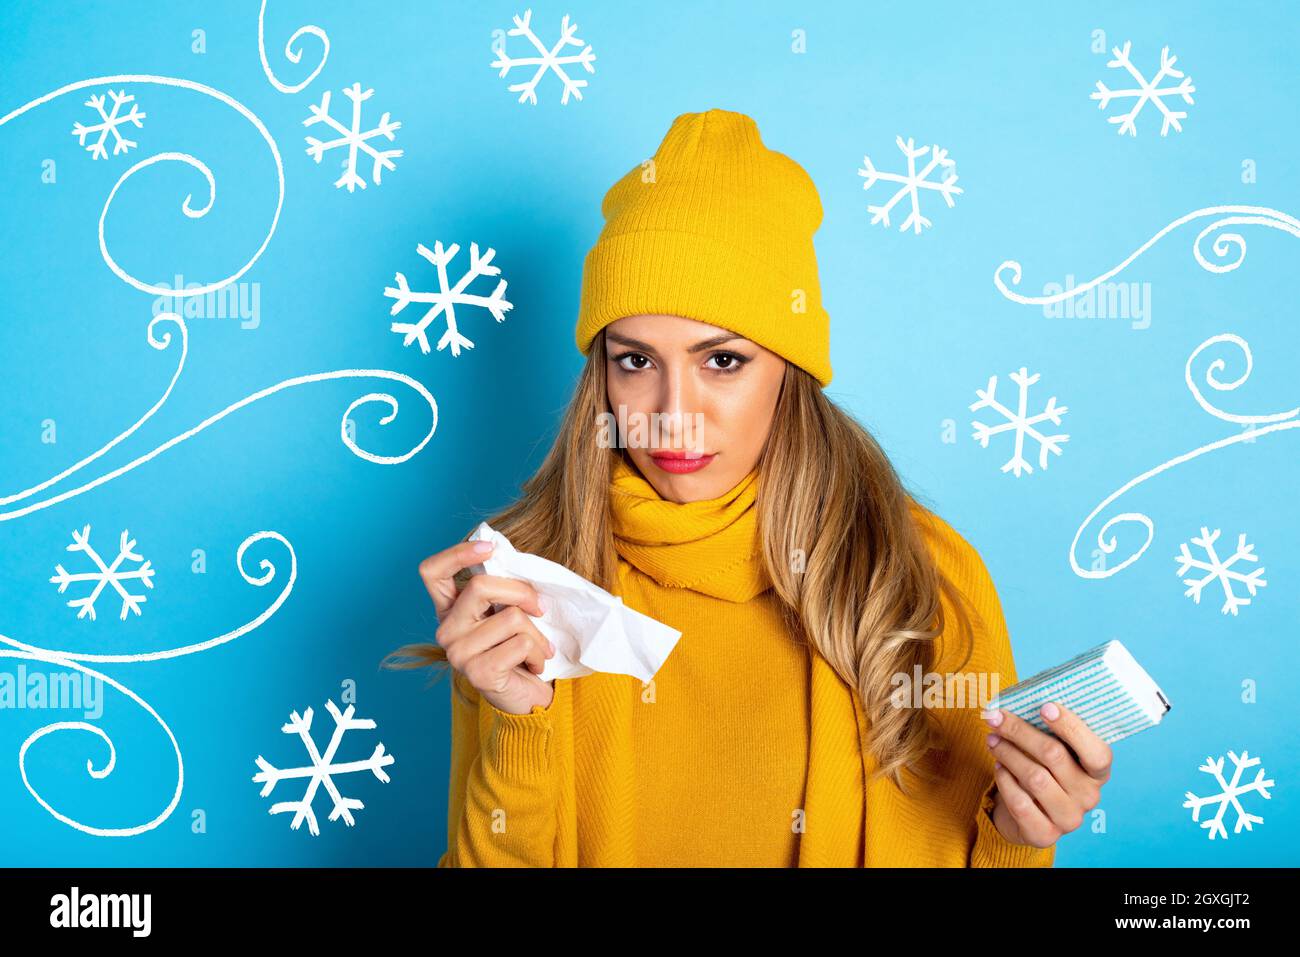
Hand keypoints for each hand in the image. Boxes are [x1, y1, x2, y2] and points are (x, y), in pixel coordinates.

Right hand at [418, 539, 555, 715]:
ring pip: (510, 617)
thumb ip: (502, 590)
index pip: (432, 572)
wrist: (525, 697)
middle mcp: (446, 630)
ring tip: (538, 648)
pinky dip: (539, 652)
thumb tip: (516, 562)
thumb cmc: (518, 649)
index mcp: (449, 610)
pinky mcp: (478, 673)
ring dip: (537, 633)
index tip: (490, 548)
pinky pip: (521, 643)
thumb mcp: (507, 613)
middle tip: (540, 608)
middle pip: (481, 587)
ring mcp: (458, 653)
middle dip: (521, 592)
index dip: (458, 554)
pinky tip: (535, 665)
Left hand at [981, 701, 1111, 846]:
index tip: (1044, 705)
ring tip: (992, 739)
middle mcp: (1089, 796)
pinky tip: (998, 767)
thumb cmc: (1042, 769)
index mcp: (1098, 772)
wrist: (1028, 814)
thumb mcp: (1052, 749)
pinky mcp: (1045, 835)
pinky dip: (1004, 781)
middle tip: (996, 717)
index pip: (1096, 751)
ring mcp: (1070, 819)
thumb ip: (1048, 729)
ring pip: (1034, 777)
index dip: (1071, 727)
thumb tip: (1023, 697)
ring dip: (1007, 753)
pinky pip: (1020, 803)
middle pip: (1054, 755)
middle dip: (1019, 731)